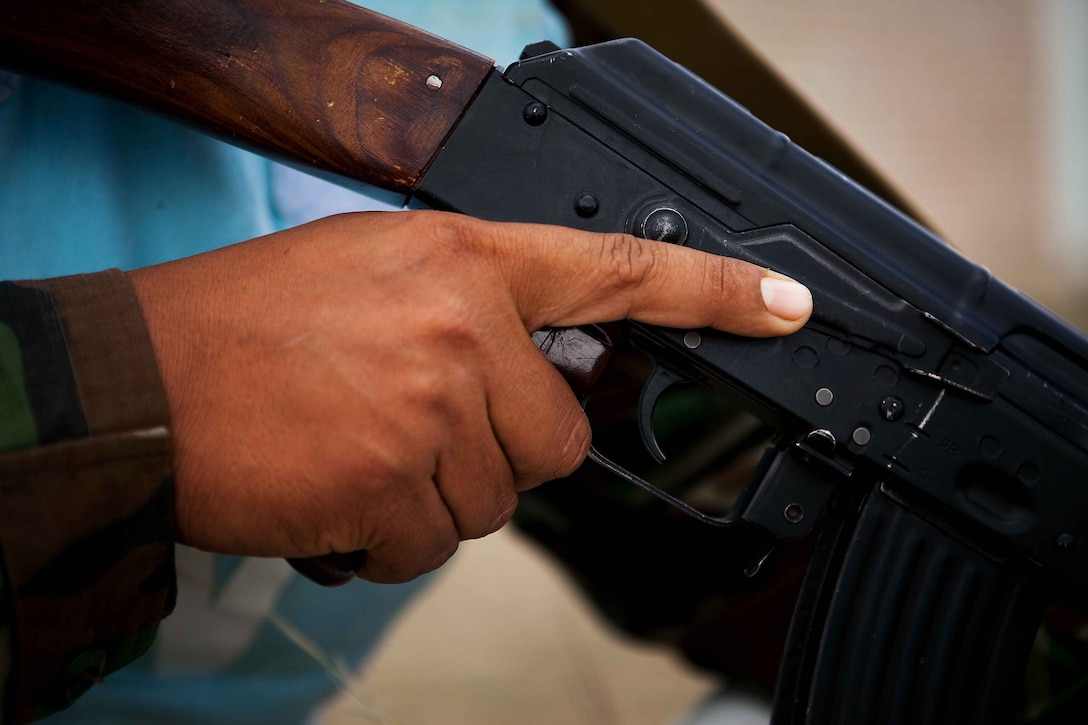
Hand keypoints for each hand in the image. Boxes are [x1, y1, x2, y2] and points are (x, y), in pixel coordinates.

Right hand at [129, 210, 810, 582]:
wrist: (140, 378)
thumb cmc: (245, 324)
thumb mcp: (370, 270)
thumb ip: (463, 305)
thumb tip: (522, 366)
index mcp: (461, 261)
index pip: (614, 273)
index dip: (709, 289)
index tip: (781, 306)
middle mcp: (461, 326)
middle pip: (555, 441)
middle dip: (496, 454)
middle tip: (411, 430)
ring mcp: (434, 407)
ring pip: (493, 502)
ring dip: (429, 497)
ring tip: (353, 451)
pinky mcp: (398, 483)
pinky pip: (433, 546)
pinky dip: (388, 538)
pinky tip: (334, 491)